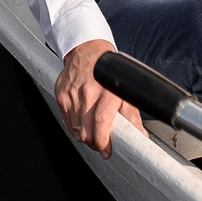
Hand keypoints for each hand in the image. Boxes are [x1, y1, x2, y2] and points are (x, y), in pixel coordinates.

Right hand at [55, 39, 143, 156]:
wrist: (87, 50)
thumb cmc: (108, 70)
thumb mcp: (125, 90)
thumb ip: (132, 115)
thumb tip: (140, 136)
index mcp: (107, 91)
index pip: (101, 122)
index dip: (103, 141)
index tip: (107, 150)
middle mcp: (88, 92)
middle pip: (86, 131)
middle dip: (95, 143)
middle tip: (102, 144)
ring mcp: (72, 94)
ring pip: (76, 130)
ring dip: (85, 136)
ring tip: (94, 132)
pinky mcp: (61, 95)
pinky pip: (67, 122)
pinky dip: (75, 127)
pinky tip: (83, 122)